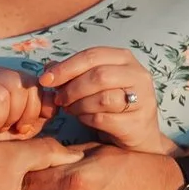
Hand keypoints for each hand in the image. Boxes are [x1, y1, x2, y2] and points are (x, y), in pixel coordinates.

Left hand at [37, 47, 170, 154]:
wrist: (137, 134)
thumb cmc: (111, 104)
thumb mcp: (93, 84)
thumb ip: (73, 73)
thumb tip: (48, 68)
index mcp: (124, 59)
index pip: (92, 55)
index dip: (66, 67)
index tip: (45, 80)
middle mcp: (138, 75)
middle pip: (98, 76)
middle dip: (72, 88)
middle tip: (59, 99)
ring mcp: (142, 99)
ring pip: (102, 98)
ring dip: (79, 105)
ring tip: (71, 110)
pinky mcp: (138, 122)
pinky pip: (103, 119)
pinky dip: (87, 119)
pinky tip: (83, 119)